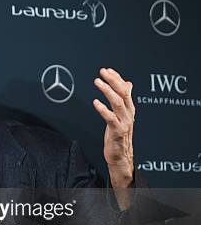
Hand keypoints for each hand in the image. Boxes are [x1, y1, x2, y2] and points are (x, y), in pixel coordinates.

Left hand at [93, 68, 134, 187]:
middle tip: (102, 72)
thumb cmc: (118, 134)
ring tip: (98, 82)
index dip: (117, 78)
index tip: (107, 70)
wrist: (120, 155)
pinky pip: (111, 118)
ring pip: (117, 103)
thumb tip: (128, 83)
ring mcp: (124, 122)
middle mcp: (128, 114)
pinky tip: (95, 102)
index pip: (125, 89)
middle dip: (113, 81)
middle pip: (123, 93)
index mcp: (129, 108)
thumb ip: (124, 99)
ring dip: (107, 91)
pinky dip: (103, 109)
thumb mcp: (122, 114)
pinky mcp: (117, 131)